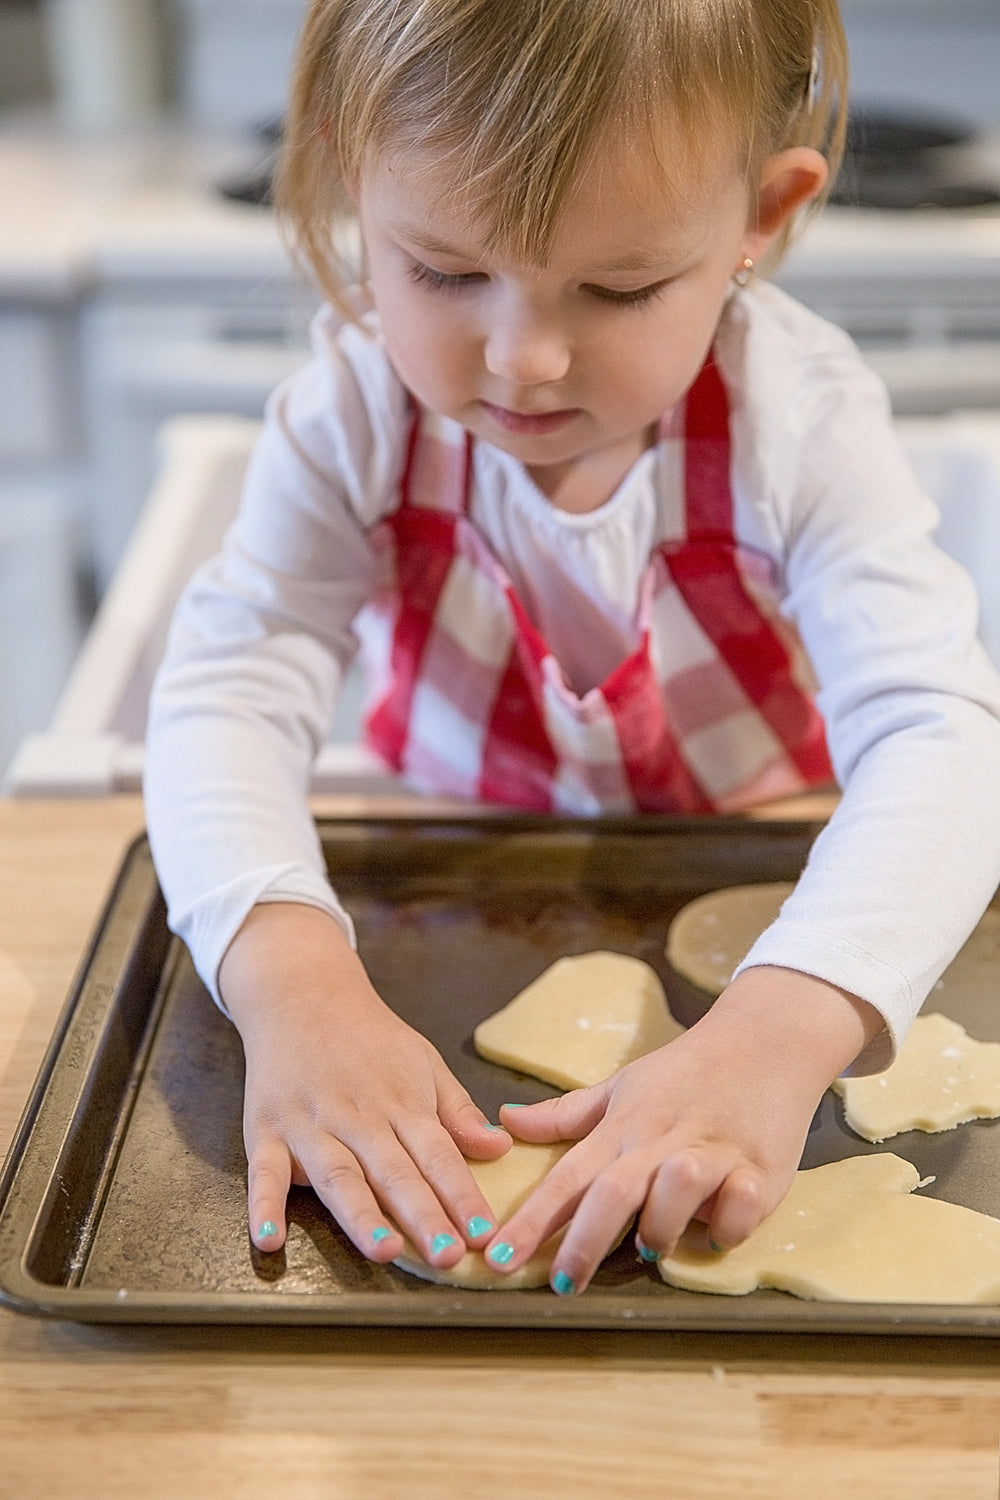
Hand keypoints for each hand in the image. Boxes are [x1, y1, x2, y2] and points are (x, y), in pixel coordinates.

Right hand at [219, 902, 510, 1267]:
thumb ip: (457, 1110)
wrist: (303, 995)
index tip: (485, 1234)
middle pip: (394, 1171)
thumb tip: (500, 1147)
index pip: (438, 1155)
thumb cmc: (370, 1039)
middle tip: (448, 1256)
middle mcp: (357, 1117)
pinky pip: (263, 1172)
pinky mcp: (266, 1130)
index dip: (462, 1194)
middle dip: (422, 1215)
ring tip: (385, 1251)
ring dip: (360, 1215)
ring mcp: (310, 1125)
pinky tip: (270, 1238)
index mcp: (401, 1103)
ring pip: (338, 1175)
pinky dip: (264, 1204)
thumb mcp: (423, 1061)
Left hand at [480, 967, 883, 1294]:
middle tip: (562, 1282)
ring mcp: (712, 1152)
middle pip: (614, 1191)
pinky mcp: (761, 1167)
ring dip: (660, 1226)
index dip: (531, 1219)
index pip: (567, 1176)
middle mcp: (662, 1141)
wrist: (765, 1041)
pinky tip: (719, 1231)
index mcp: (623, 1128)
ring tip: (651, 1250)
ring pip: (677, 1189)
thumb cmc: (686, 1072)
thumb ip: (565, 1115)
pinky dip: (728, 1226)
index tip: (496, 1258)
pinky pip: (741, 1206)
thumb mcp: (622, 1087)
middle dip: (584, 1241)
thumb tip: (506, 1119)